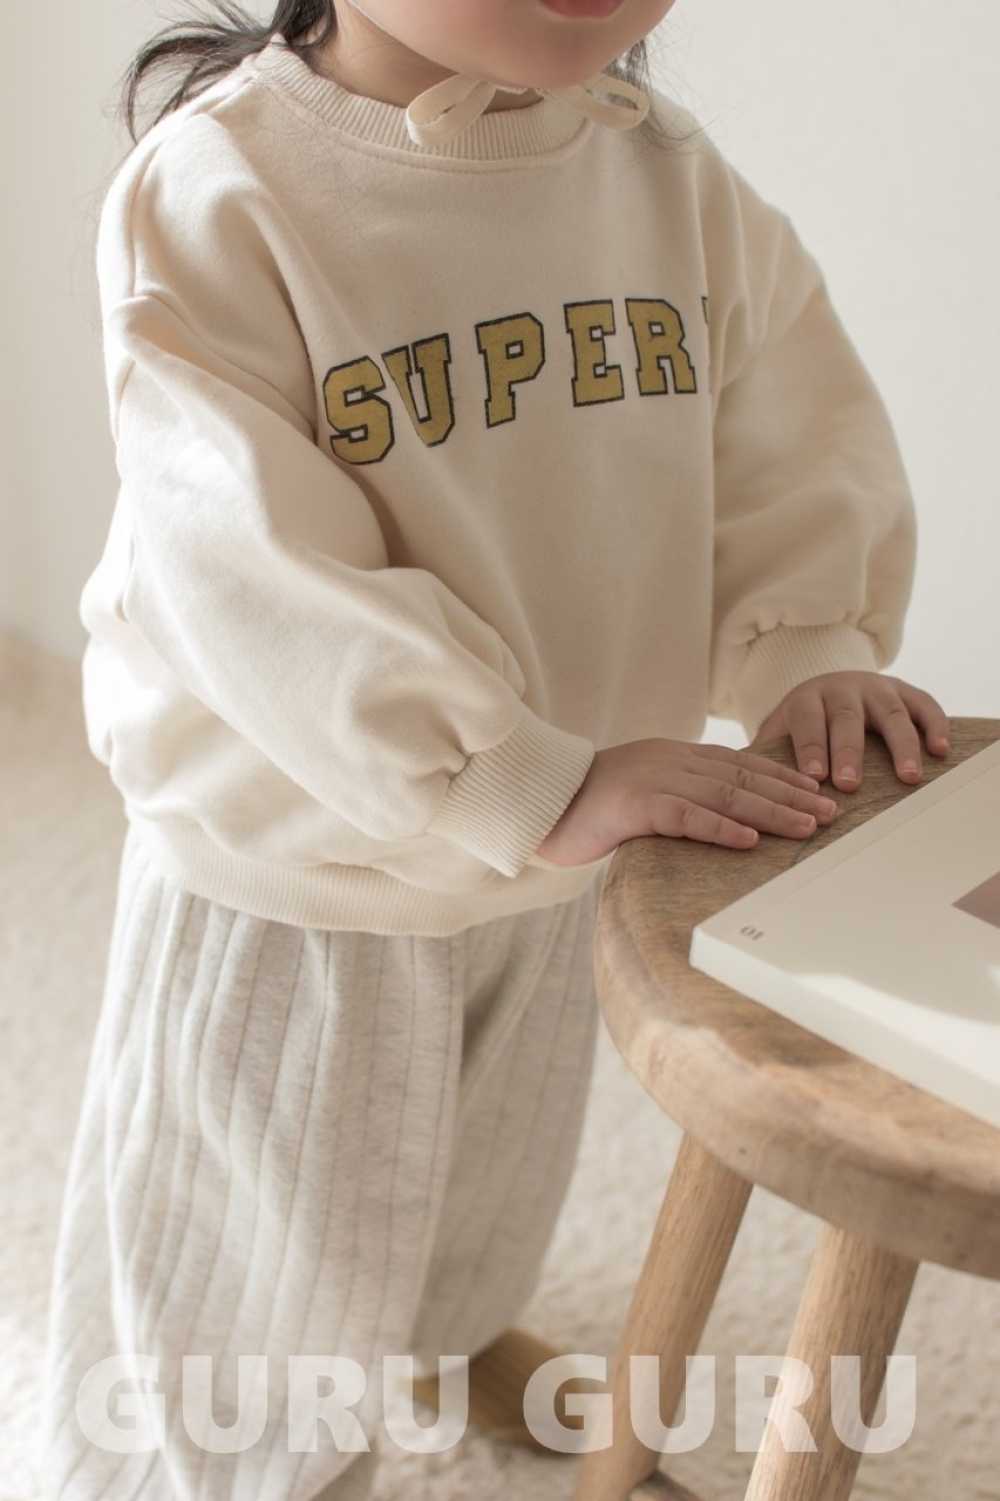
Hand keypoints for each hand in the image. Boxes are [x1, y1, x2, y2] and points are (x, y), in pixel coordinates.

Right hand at [536, 739, 839, 867]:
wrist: (540, 802)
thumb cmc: (591, 806)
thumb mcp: (645, 792)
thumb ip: (682, 797)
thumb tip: (725, 819)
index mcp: (676, 755)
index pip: (741, 764)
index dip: (783, 778)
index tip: (817, 793)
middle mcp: (672, 760)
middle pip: (744, 777)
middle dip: (791, 795)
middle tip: (830, 811)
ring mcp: (654, 779)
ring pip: (726, 794)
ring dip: (771, 812)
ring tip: (807, 826)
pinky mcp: (635, 805)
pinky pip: (687, 815)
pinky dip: (722, 828)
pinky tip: (749, 840)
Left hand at [754, 672, 949, 790]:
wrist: (829, 686)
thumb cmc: (801, 723)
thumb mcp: (779, 731)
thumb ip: (763, 755)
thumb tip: (737, 791)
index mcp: (806, 699)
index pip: (807, 721)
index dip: (811, 748)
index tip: (814, 777)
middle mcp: (842, 689)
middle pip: (847, 719)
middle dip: (849, 751)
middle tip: (851, 783)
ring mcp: (876, 688)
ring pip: (890, 714)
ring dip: (901, 745)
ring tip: (908, 776)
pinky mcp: (904, 691)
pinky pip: (924, 704)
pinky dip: (934, 725)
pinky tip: (940, 750)